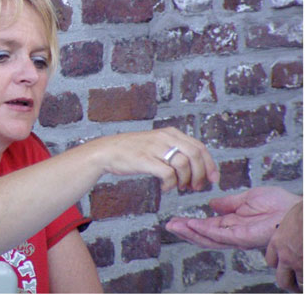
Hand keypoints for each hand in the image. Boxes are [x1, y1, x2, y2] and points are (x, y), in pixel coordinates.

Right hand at [99, 127, 219, 192]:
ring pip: (184, 164)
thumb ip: (175, 150)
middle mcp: (165, 137)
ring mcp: (155, 148)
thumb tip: (197, 167)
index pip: (200, 147)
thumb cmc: (132, 151)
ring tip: (179, 187)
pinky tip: (165, 187)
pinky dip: (170, 184)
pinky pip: (167, 174)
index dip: (210, 165)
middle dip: (201, 174)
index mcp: (170, 133)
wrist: (107, 151)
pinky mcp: (145, 159)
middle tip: (196, 187)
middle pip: (195, 155)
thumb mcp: (157, 144)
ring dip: (185, 181)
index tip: (214, 179)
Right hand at [166, 186, 301, 249]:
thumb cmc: (277, 204)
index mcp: (232, 224)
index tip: (176, 220)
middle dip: (185, 231)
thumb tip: (212, 203)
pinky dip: (202, 230)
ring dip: (189, 233)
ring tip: (174, 226)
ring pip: (207, 239)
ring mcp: (236, 237)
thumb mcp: (246, 198)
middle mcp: (232, 233)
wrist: (292, 209)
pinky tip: (190, 224)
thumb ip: (228, 203)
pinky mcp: (241, 237)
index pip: (207, 227)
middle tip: (169, 226)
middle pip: (203, 236)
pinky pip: (218, 235)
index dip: (190, 224)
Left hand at [266, 200, 302, 291]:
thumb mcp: (293, 218)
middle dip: (289, 282)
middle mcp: (286, 257)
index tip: (286, 264)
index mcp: (278, 242)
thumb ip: (290, 230)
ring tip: (304, 283)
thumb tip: (296, 232)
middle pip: (281, 279)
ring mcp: (299, 264)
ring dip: (302, 284)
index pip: (271, 261)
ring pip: (297, 284)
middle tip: (296, 283)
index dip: (279, 264)